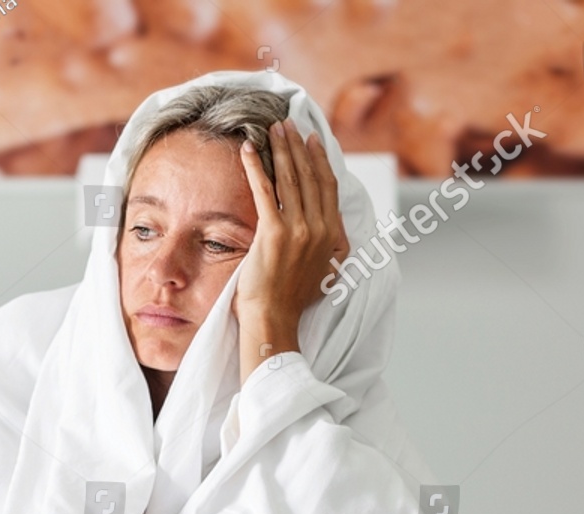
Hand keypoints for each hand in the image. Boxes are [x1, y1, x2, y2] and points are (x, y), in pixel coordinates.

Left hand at [234, 118, 349, 382]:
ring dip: (279, 150)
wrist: (275, 319)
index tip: (311, 139)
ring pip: (290, 178)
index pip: (327, 186)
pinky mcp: (273, 233)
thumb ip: (332, 247)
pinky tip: (246, 149)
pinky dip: (254, 166)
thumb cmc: (294, 299)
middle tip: (287, 124)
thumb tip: (336, 233)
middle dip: (298, 146)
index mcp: (332, 234)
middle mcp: (319, 228)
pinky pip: (264, 190)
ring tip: (272, 129)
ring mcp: (297, 230)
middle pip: (310, 176)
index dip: (319, 159)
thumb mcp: (325, 272)